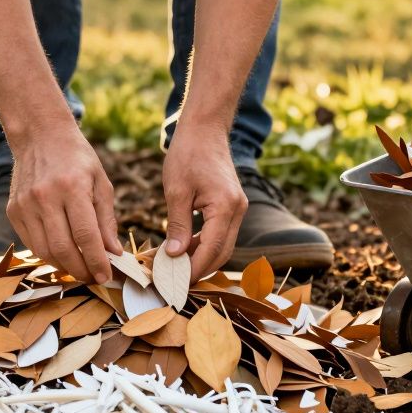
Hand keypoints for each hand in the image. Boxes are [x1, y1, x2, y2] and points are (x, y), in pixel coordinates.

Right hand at [6, 127, 122, 283]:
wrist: (40, 136)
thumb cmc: (77, 158)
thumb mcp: (101, 182)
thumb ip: (106, 219)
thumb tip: (114, 253)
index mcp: (72, 187)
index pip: (85, 235)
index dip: (97, 261)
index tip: (106, 276)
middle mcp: (45, 197)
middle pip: (62, 249)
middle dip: (80, 270)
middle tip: (93, 277)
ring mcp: (25, 205)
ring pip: (44, 251)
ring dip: (64, 266)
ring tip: (79, 268)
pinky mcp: (13, 211)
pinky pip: (31, 243)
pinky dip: (48, 254)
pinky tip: (61, 253)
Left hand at [162, 128, 247, 279]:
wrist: (204, 129)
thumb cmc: (188, 154)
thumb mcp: (176, 190)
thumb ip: (178, 225)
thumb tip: (174, 255)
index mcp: (225, 207)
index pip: (211, 249)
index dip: (194, 269)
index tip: (175, 283)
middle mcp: (238, 210)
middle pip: (222, 252)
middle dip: (199, 269)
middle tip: (173, 279)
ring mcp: (238, 208)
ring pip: (223, 245)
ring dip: (201, 258)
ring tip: (174, 266)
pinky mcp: (232, 206)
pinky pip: (221, 233)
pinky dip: (204, 244)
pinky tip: (183, 248)